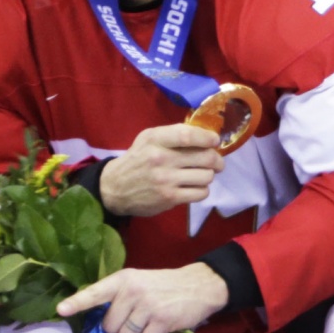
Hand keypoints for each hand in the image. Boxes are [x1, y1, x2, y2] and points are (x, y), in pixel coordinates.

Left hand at [55, 261, 228, 332]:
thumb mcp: (139, 282)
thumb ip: (120, 298)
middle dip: (121, 330)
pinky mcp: (161, 320)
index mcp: (123, 279)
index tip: (61, 310)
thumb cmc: (165, 287)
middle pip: (110, 327)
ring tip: (150, 327)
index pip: (95, 292)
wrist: (200, 285)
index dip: (77, 302)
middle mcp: (132, 291)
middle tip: (138, 321)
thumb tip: (102, 325)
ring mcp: (146, 305)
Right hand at [97, 123, 223, 217]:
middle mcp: (161, 158)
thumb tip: (205, 136)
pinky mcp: (169, 198)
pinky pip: (200, 193)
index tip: (215, 141)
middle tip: (217, 162)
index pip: (188, 135)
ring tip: (201, 175)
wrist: (116, 187)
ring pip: (206, 176)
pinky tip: (194, 187)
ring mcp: (166, 180)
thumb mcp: (148, 139)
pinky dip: (202, 190)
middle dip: (217, 160)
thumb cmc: (138, 159)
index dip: (207, 138)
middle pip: (205, 157)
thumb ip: (172, 134)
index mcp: (156, 139)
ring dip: (208, 176)